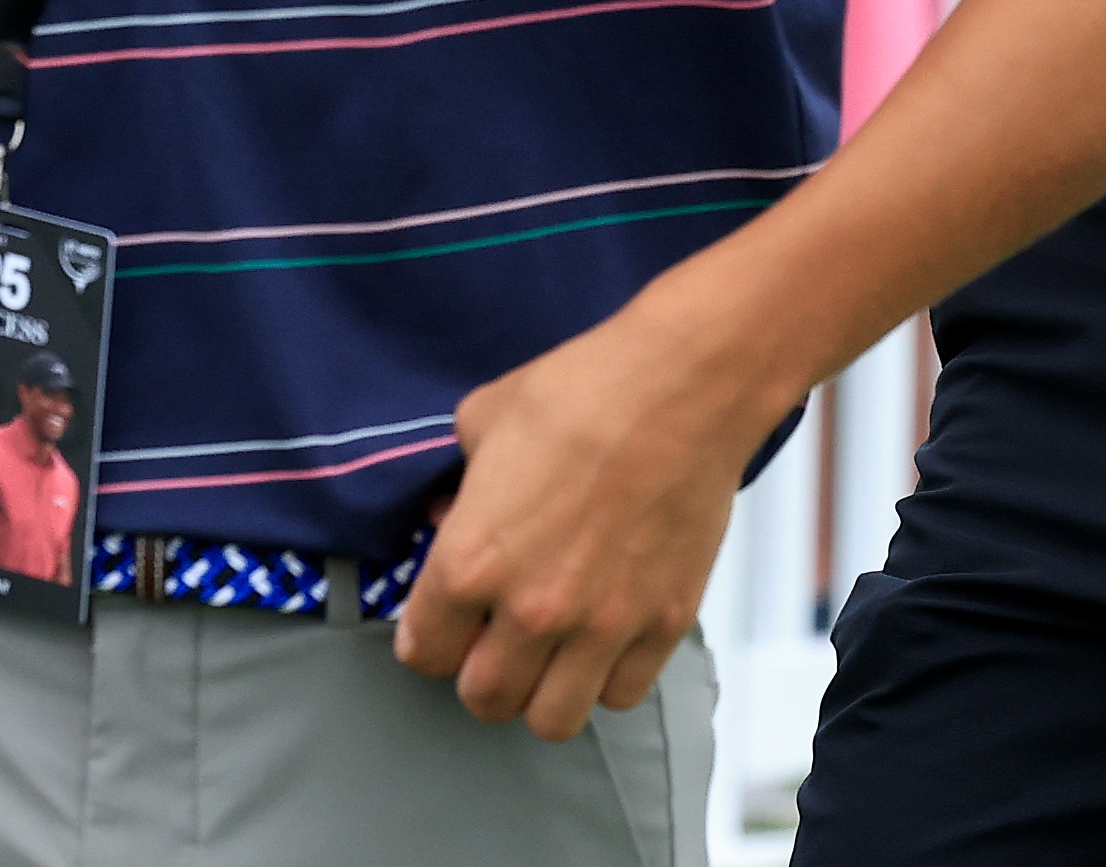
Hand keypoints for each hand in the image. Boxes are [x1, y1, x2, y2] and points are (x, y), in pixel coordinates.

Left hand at [391, 298, 776, 739]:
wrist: (682, 387)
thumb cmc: (578, 392)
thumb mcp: (482, 421)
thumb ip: (453, 484)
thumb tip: (448, 516)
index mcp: (471, 563)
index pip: (423, 652)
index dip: (427, 636)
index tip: (441, 621)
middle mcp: (531, 611)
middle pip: (483, 699)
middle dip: (478, 672)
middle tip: (491, 638)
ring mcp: (602, 626)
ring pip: (552, 719)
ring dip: (541, 690)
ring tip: (547, 652)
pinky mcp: (661, 624)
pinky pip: (620, 694)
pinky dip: (605, 677)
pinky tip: (602, 637)